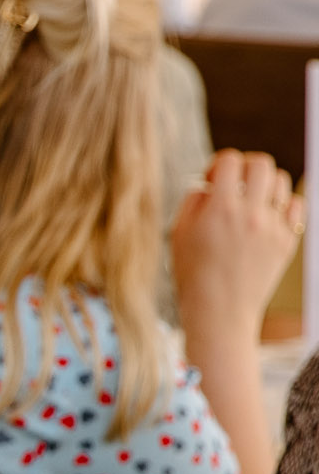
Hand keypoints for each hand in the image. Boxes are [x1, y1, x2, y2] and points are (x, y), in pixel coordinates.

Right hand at [172, 150, 302, 348]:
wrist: (220, 313)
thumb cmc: (193, 276)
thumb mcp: (178, 235)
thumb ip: (193, 202)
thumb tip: (207, 185)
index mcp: (219, 209)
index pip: (229, 161)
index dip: (218, 163)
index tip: (212, 178)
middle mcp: (250, 214)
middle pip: (260, 164)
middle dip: (245, 167)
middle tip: (235, 182)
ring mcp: (272, 227)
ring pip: (279, 181)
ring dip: (264, 184)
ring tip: (251, 201)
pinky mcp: (287, 241)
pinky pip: (295, 206)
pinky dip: (282, 204)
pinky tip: (267, 216)